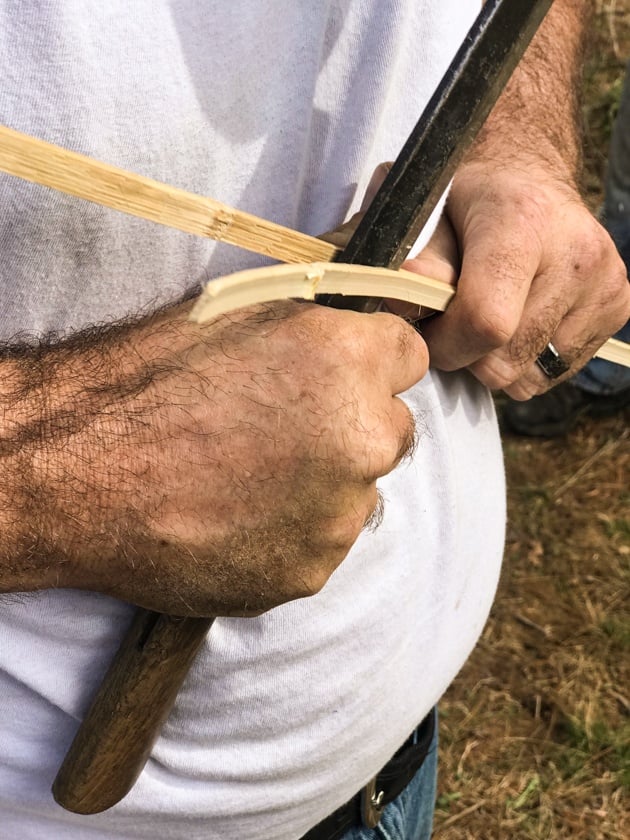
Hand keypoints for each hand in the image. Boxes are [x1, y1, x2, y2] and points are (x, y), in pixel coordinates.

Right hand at [23, 299, 426, 615]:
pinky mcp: (308, 572)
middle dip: (352, 426)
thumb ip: (323, 292)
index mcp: (348, 360)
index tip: (340, 374)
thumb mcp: (234, 308)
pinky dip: (294, 533)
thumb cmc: (145, 381)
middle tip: (281, 431)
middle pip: (392, 429)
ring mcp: (337, 515)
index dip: (371, 363)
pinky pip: (322, 544)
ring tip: (247, 478)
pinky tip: (237, 517)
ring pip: (358, 492)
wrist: (76, 473)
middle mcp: (360, 439)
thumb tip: (380, 277)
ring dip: (323, 485)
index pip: (410, 356)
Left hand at [417, 162, 629, 398]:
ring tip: (488, 318)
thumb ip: (419, 266)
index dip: (446, 344)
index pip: (486, 321)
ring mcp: (605, 284)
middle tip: (451, 325)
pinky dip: (527, 361)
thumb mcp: (430, 217)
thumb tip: (401, 308)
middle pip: (507, 360)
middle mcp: (576, 254)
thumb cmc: (470, 200)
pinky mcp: (618, 307)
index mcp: (524, 222)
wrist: (529, 179)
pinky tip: (519, 320)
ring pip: (531, 378)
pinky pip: (555, 373)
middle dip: (466, 355)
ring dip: (497, 362)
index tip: (427, 331)